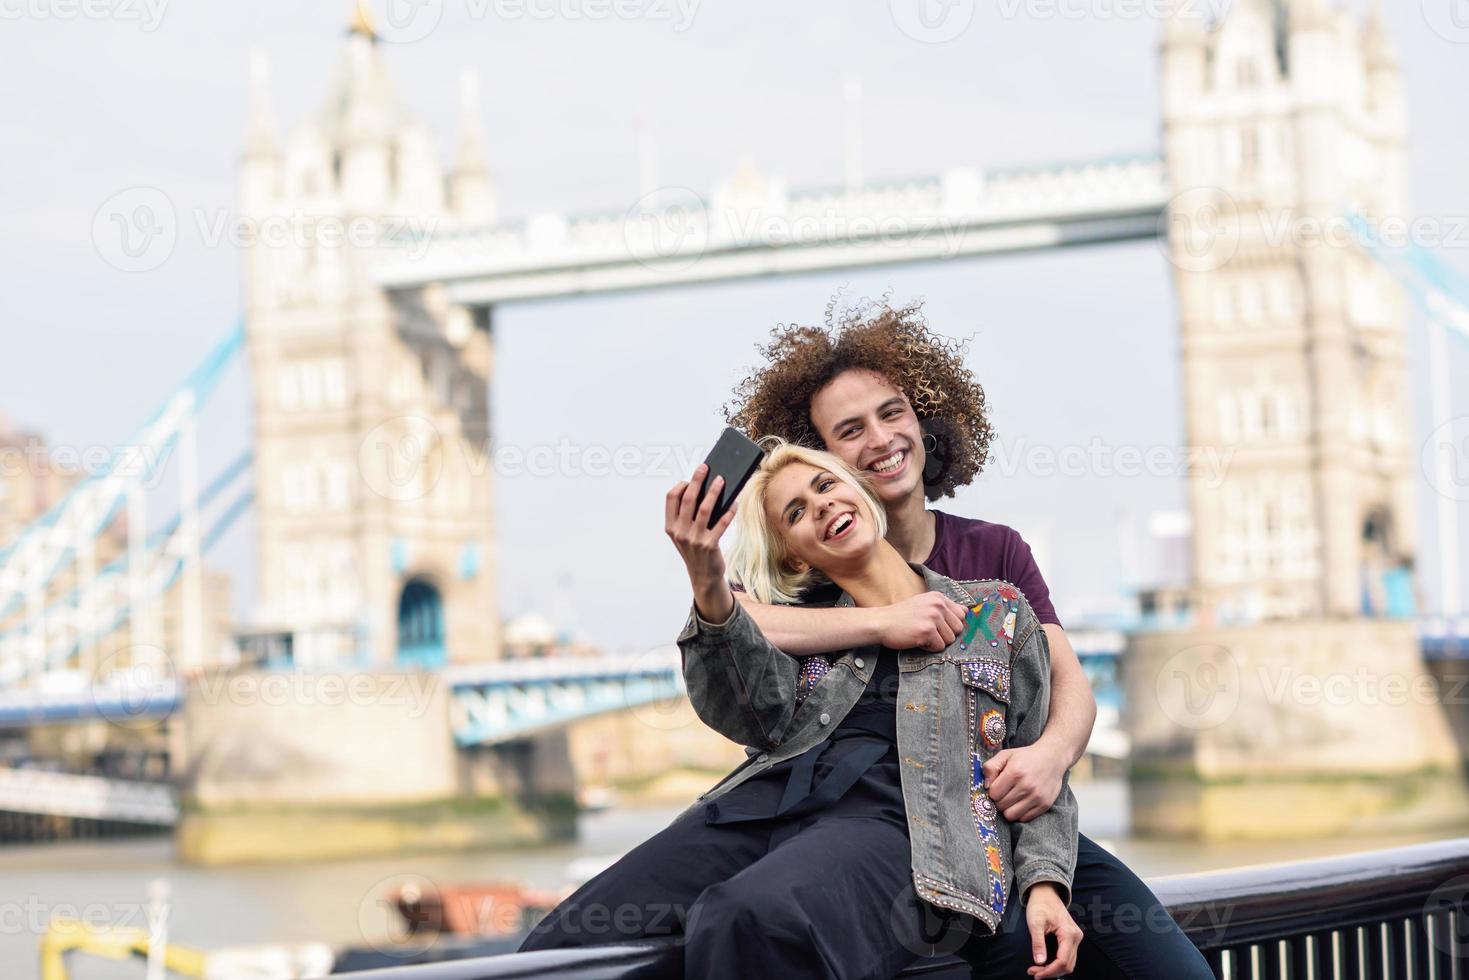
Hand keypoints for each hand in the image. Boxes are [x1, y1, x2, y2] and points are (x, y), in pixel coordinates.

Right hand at [665, 464, 738, 619]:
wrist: (703, 576)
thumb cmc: (696, 549)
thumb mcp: (685, 533)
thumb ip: (689, 515)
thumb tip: (706, 489)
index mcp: (671, 526)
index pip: (671, 498)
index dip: (681, 485)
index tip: (690, 478)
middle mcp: (680, 532)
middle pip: (688, 499)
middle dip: (697, 480)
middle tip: (705, 467)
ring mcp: (694, 539)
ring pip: (705, 508)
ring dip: (714, 491)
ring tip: (722, 480)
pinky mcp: (710, 545)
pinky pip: (721, 523)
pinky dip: (729, 511)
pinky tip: (734, 502)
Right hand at [876, 593, 967, 651]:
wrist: (881, 622)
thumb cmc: (902, 616)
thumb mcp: (924, 604)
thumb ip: (944, 607)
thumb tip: (966, 612)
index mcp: (938, 597)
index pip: (962, 614)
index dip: (951, 624)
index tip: (939, 626)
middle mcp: (938, 605)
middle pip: (958, 629)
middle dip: (945, 634)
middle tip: (928, 632)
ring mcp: (933, 617)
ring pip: (950, 639)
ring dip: (937, 642)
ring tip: (921, 635)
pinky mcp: (927, 631)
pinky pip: (939, 647)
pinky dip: (929, 648)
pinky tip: (917, 640)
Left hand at [983, 742, 1066, 821]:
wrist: (1053, 758)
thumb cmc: (1026, 757)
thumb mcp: (1005, 755)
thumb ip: (990, 767)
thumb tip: (986, 786)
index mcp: (1015, 772)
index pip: (994, 794)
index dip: (992, 791)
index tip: (997, 787)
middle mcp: (1027, 786)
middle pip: (1001, 806)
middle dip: (999, 801)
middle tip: (1004, 793)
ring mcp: (1037, 797)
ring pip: (1011, 815)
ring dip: (1008, 809)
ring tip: (1011, 799)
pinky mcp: (1045, 805)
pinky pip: (1024, 818)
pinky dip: (1020, 813)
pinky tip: (1021, 802)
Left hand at [1023, 883, 1081, 977]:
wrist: (1046, 893)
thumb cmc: (1040, 905)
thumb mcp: (1035, 923)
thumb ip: (1038, 942)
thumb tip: (1039, 962)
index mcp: (1069, 934)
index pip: (1063, 961)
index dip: (1049, 971)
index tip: (1034, 973)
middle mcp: (1076, 937)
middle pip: (1068, 965)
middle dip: (1051, 972)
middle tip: (1033, 973)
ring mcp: (1075, 938)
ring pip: (1069, 963)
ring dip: (1054, 969)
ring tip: (1037, 970)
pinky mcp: (1072, 938)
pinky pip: (1067, 956)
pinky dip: (1057, 963)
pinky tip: (1044, 963)